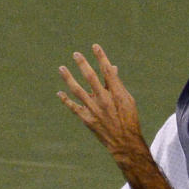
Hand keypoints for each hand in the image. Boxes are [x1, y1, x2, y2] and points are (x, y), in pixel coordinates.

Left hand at [57, 44, 147, 160]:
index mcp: (117, 93)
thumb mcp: (127, 100)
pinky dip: (66, 100)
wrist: (124, 142)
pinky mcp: (87, 119)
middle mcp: (104, 99)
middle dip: (83, 64)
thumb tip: (111, 68)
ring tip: (61, 68)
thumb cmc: (128, 118)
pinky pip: (73, 107)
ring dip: (68, 78)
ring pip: (78, 90)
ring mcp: (94, 109)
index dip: (101, 57)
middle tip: (76, 54)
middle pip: (90, 77)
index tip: (95, 46)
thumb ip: (117, 84)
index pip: (107, 70)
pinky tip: (59, 92)